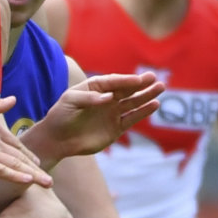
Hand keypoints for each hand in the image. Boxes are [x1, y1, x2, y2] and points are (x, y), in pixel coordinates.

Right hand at [0, 96, 51, 186]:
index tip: (36, 164)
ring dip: (32, 175)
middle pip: (19, 156)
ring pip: (14, 165)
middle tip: (49, 180)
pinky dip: (15, 175)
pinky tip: (28, 181)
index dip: (27, 155)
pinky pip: (0, 170)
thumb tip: (12, 99)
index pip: (15, 144)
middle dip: (35, 169)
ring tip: (46, 183)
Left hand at [30, 71, 164, 162]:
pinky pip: (132, 118)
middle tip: (154, 78)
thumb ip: (89, 98)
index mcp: (95, 87)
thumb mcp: (70, 102)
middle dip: (140, 84)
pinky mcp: (116, 128)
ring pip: (133, 102)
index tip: (137, 80)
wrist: (57, 139)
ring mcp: (112, 113)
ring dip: (146, 96)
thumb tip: (109, 98)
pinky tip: (154, 105)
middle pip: (127, 89)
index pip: (113, 82)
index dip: (125, 81)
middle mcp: (106, 98)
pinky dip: (143, 112)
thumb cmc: (60, 116)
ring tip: (160, 88)